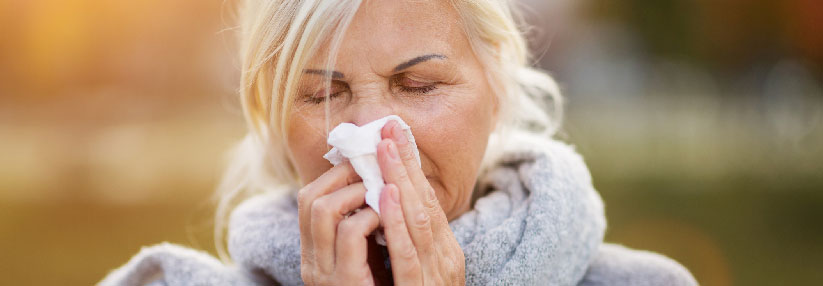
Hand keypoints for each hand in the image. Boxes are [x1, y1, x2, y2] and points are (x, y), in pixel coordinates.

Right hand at [297, 162, 380, 285]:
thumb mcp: (367, 254)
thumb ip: (362, 226)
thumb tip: (370, 181)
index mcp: (313, 253)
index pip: (308, 198)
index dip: (336, 173)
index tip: (366, 162)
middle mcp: (311, 263)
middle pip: (310, 197)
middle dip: (345, 174)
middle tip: (375, 169)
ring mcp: (324, 274)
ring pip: (324, 209)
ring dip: (358, 191)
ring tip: (383, 192)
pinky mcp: (346, 282)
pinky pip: (351, 232)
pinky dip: (371, 215)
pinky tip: (388, 217)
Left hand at [376, 120, 465, 284]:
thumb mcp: (422, 271)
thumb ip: (411, 243)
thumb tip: (389, 206)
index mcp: (445, 251)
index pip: (428, 200)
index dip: (412, 167)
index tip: (394, 136)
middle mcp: (444, 258)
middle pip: (426, 201)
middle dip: (406, 162)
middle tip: (388, 127)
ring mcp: (434, 274)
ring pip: (419, 219)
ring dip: (401, 180)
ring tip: (385, 148)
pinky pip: (407, 253)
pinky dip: (396, 222)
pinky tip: (386, 196)